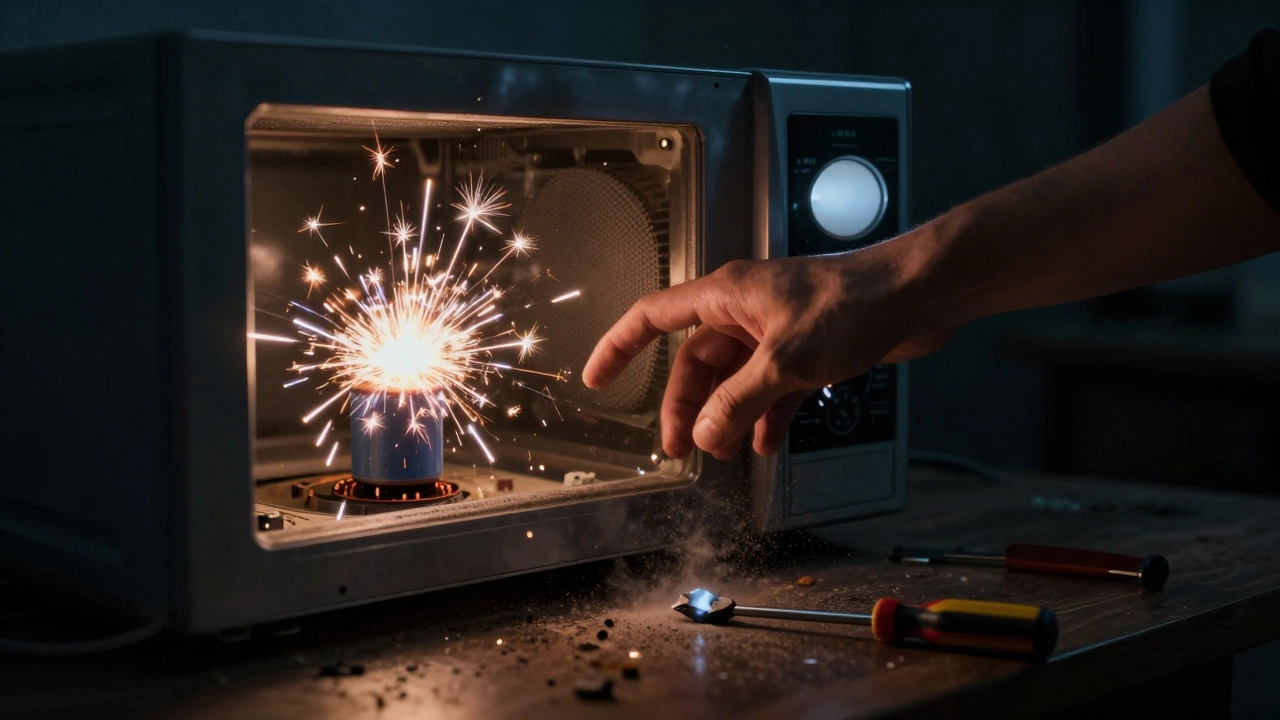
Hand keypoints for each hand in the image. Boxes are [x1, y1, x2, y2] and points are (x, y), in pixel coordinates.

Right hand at [582, 243, 947, 459]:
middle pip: (696, 362)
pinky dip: (765, 415)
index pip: (652, 317)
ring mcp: (776, 329)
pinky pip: (771, 387)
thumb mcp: (786, 360)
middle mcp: (746, 309)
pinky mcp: (808, 348)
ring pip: (734, 378)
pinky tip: (766, 444)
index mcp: (726, 295)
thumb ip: (739, 402)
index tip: (598, 378)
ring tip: (720, 452)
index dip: (619, 347)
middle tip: (679, 446)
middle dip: (686, 405)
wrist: (916, 295)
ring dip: (725, 415)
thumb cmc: (854, 302)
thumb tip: (705, 435)